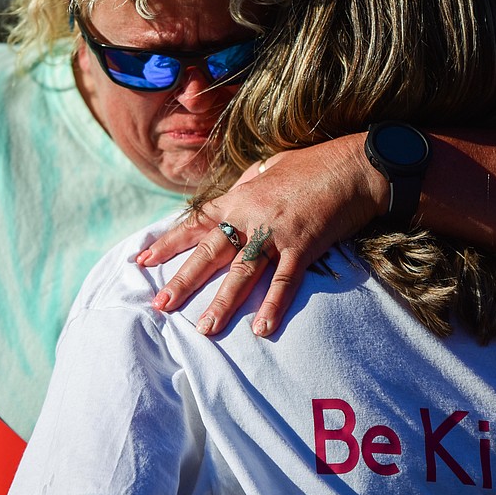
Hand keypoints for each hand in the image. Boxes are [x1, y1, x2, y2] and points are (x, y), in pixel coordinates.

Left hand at [138, 135, 385, 336]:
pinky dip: (273, 305)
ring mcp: (276, 233)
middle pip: (209, 253)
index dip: (168, 243)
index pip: (195, 224)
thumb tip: (233, 194)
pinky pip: (284, 281)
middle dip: (182, 281)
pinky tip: (261, 328)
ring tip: (204, 330)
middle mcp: (250, 216)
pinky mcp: (304, 246)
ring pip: (242, 273)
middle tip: (160, 306)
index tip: (142, 260)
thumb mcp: (268, 168)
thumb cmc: (312, 165)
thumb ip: (246, 185)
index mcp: (238, 198)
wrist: (353, 165)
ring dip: (222, 303)